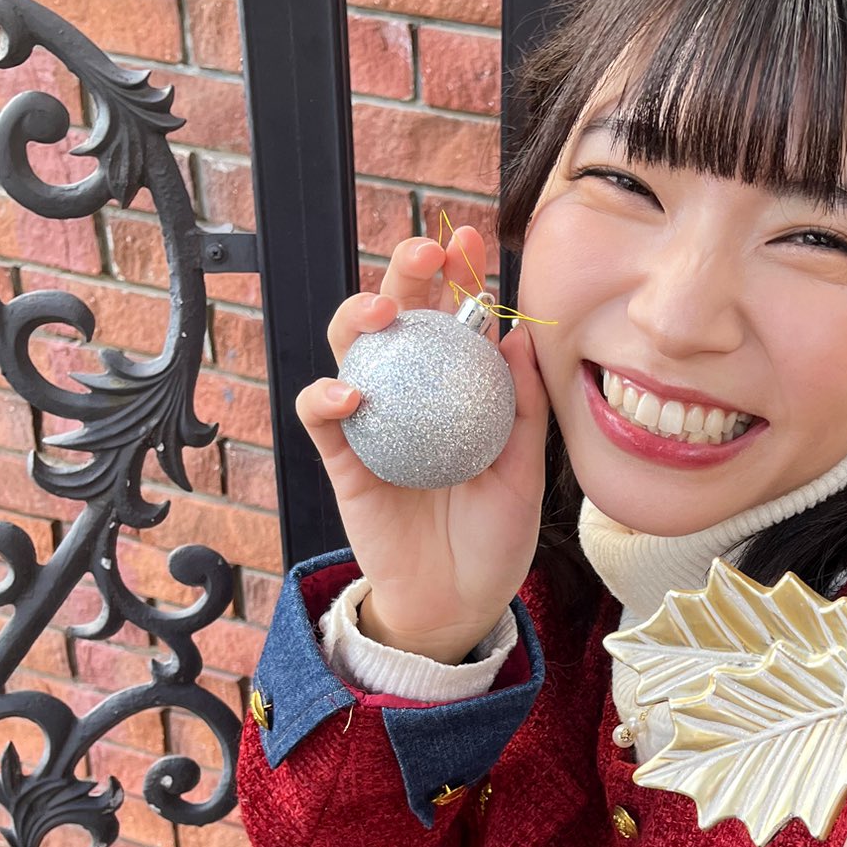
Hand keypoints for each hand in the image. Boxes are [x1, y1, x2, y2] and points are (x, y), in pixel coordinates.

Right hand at [297, 228, 551, 660]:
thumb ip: (523, 409)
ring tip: (382, 312)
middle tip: (424, 255)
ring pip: (350, 352)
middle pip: (397, 318)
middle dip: (403, 273)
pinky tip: (351, 395)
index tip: (470, 240)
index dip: (457, 276)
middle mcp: (413, 396)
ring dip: (357, 319)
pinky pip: (322, 419)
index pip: (453, 319)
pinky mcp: (344, 462)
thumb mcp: (524, 474)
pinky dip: (327, 399)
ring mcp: (375, 425)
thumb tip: (519, 335)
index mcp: (458, 391)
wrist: (458, 606)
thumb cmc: (494, 539)